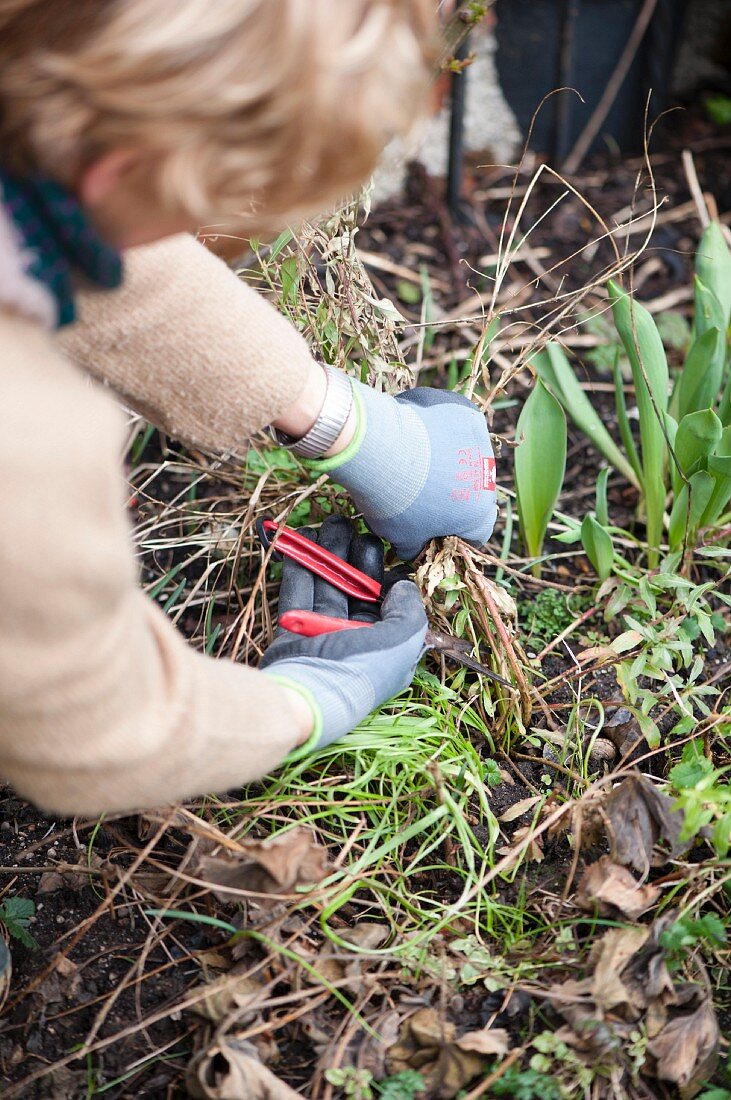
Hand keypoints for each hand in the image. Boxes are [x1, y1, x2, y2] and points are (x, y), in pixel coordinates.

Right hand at [260, 516, 426, 749]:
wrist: (308, 693)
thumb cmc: (361, 669)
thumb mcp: (403, 641)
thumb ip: (409, 610)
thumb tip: (402, 584)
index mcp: (385, 645)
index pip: (387, 604)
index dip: (385, 576)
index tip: (382, 549)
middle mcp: (354, 638)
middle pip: (356, 589)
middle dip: (354, 556)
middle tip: (352, 524)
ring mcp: (321, 633)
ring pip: (327, 584)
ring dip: (328, 554)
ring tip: (330, 523)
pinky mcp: (293, 629)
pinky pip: (297, 591)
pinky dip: (299, 566)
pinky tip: (301, 542)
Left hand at [311, 383, 497, 559]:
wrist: (379, 447)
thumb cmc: (392, 499)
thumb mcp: (399, 536)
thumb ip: (414, 548)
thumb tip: (412, 551)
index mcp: (479, 512)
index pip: (477, 532)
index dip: (456, 535)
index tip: (436, 531)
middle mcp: (488, 476)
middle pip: (474, 492)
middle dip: (453, 495)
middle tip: (419, 493)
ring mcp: (479, 439)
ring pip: (467, 455)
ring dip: (448, 459)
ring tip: (413, 459)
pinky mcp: (464, 411)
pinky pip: (455, 424)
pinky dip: (439, 429)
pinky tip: (414, 432)